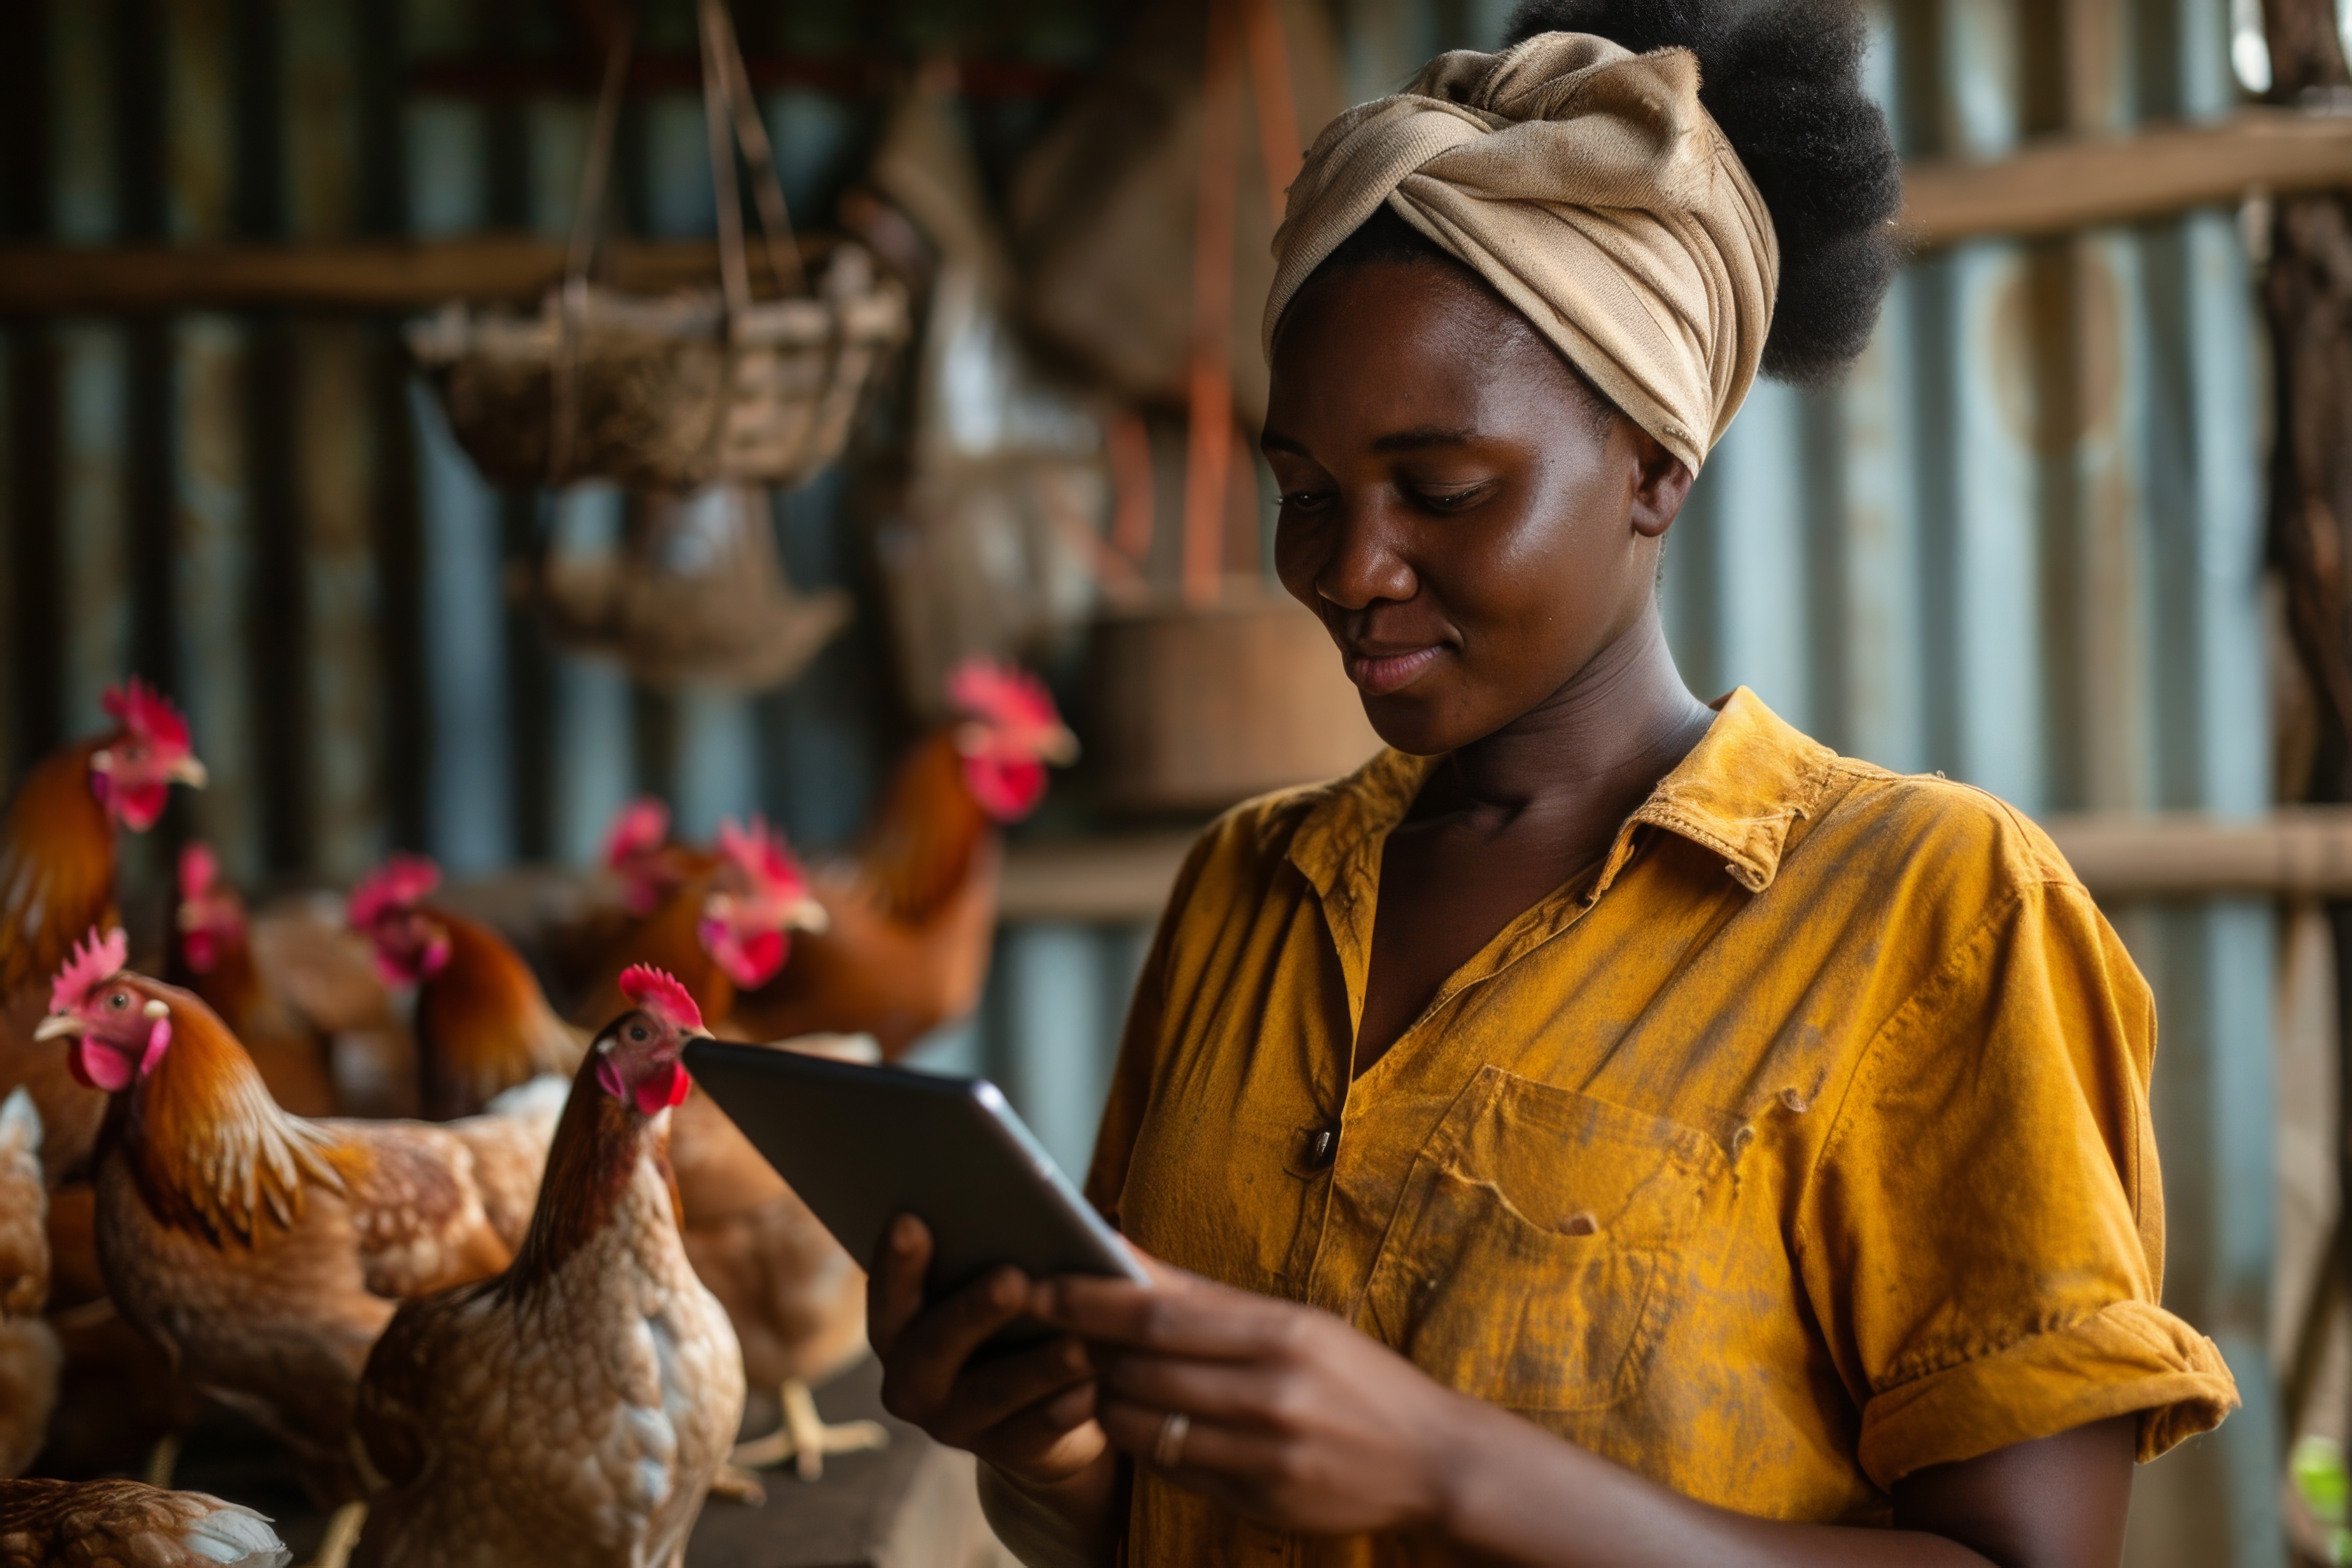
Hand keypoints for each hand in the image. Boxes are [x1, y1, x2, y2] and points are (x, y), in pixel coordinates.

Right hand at [866, 1214, 1110, 1490]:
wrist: (1043, 1409)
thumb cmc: (1019, 1320)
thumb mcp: (1004, 1288)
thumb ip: (1009, 1254)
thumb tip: (1052, 1218)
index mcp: (901, 1330)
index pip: (887, 1296)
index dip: (895, 1263)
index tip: (911, 1220)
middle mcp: (913, 1382)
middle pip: (934, 1346)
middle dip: (973, 1311)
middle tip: (1012, 1280)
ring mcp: (955, 1423)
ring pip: (995, 1391)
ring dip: (1038, 1366)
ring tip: (1078, 1343)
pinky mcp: (1004, 1453)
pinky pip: (1036, 1431)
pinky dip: (1067, 1408)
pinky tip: (1095, 1389)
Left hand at [1036, 1256, 1477, 1536]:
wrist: (1432, 1461)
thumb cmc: (1356, 1377)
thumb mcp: (1296, 1322)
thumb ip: (1207, 1297)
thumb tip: (1126, 1255)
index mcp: (1282, 1334)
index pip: (1159, 1314)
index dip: (1090, 1301)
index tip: (1044, 1285)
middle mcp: (1272, 1394)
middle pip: (1142, 1368)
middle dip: (1086, 1346)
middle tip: (1052, 1326)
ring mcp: (1264, 1454)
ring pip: (1146, 1424)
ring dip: (1105, 1397)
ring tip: (1095, 1374)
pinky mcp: (1258, 1501)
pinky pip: (1173, 1468)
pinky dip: (1144, 1441)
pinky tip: (1140, 1420)